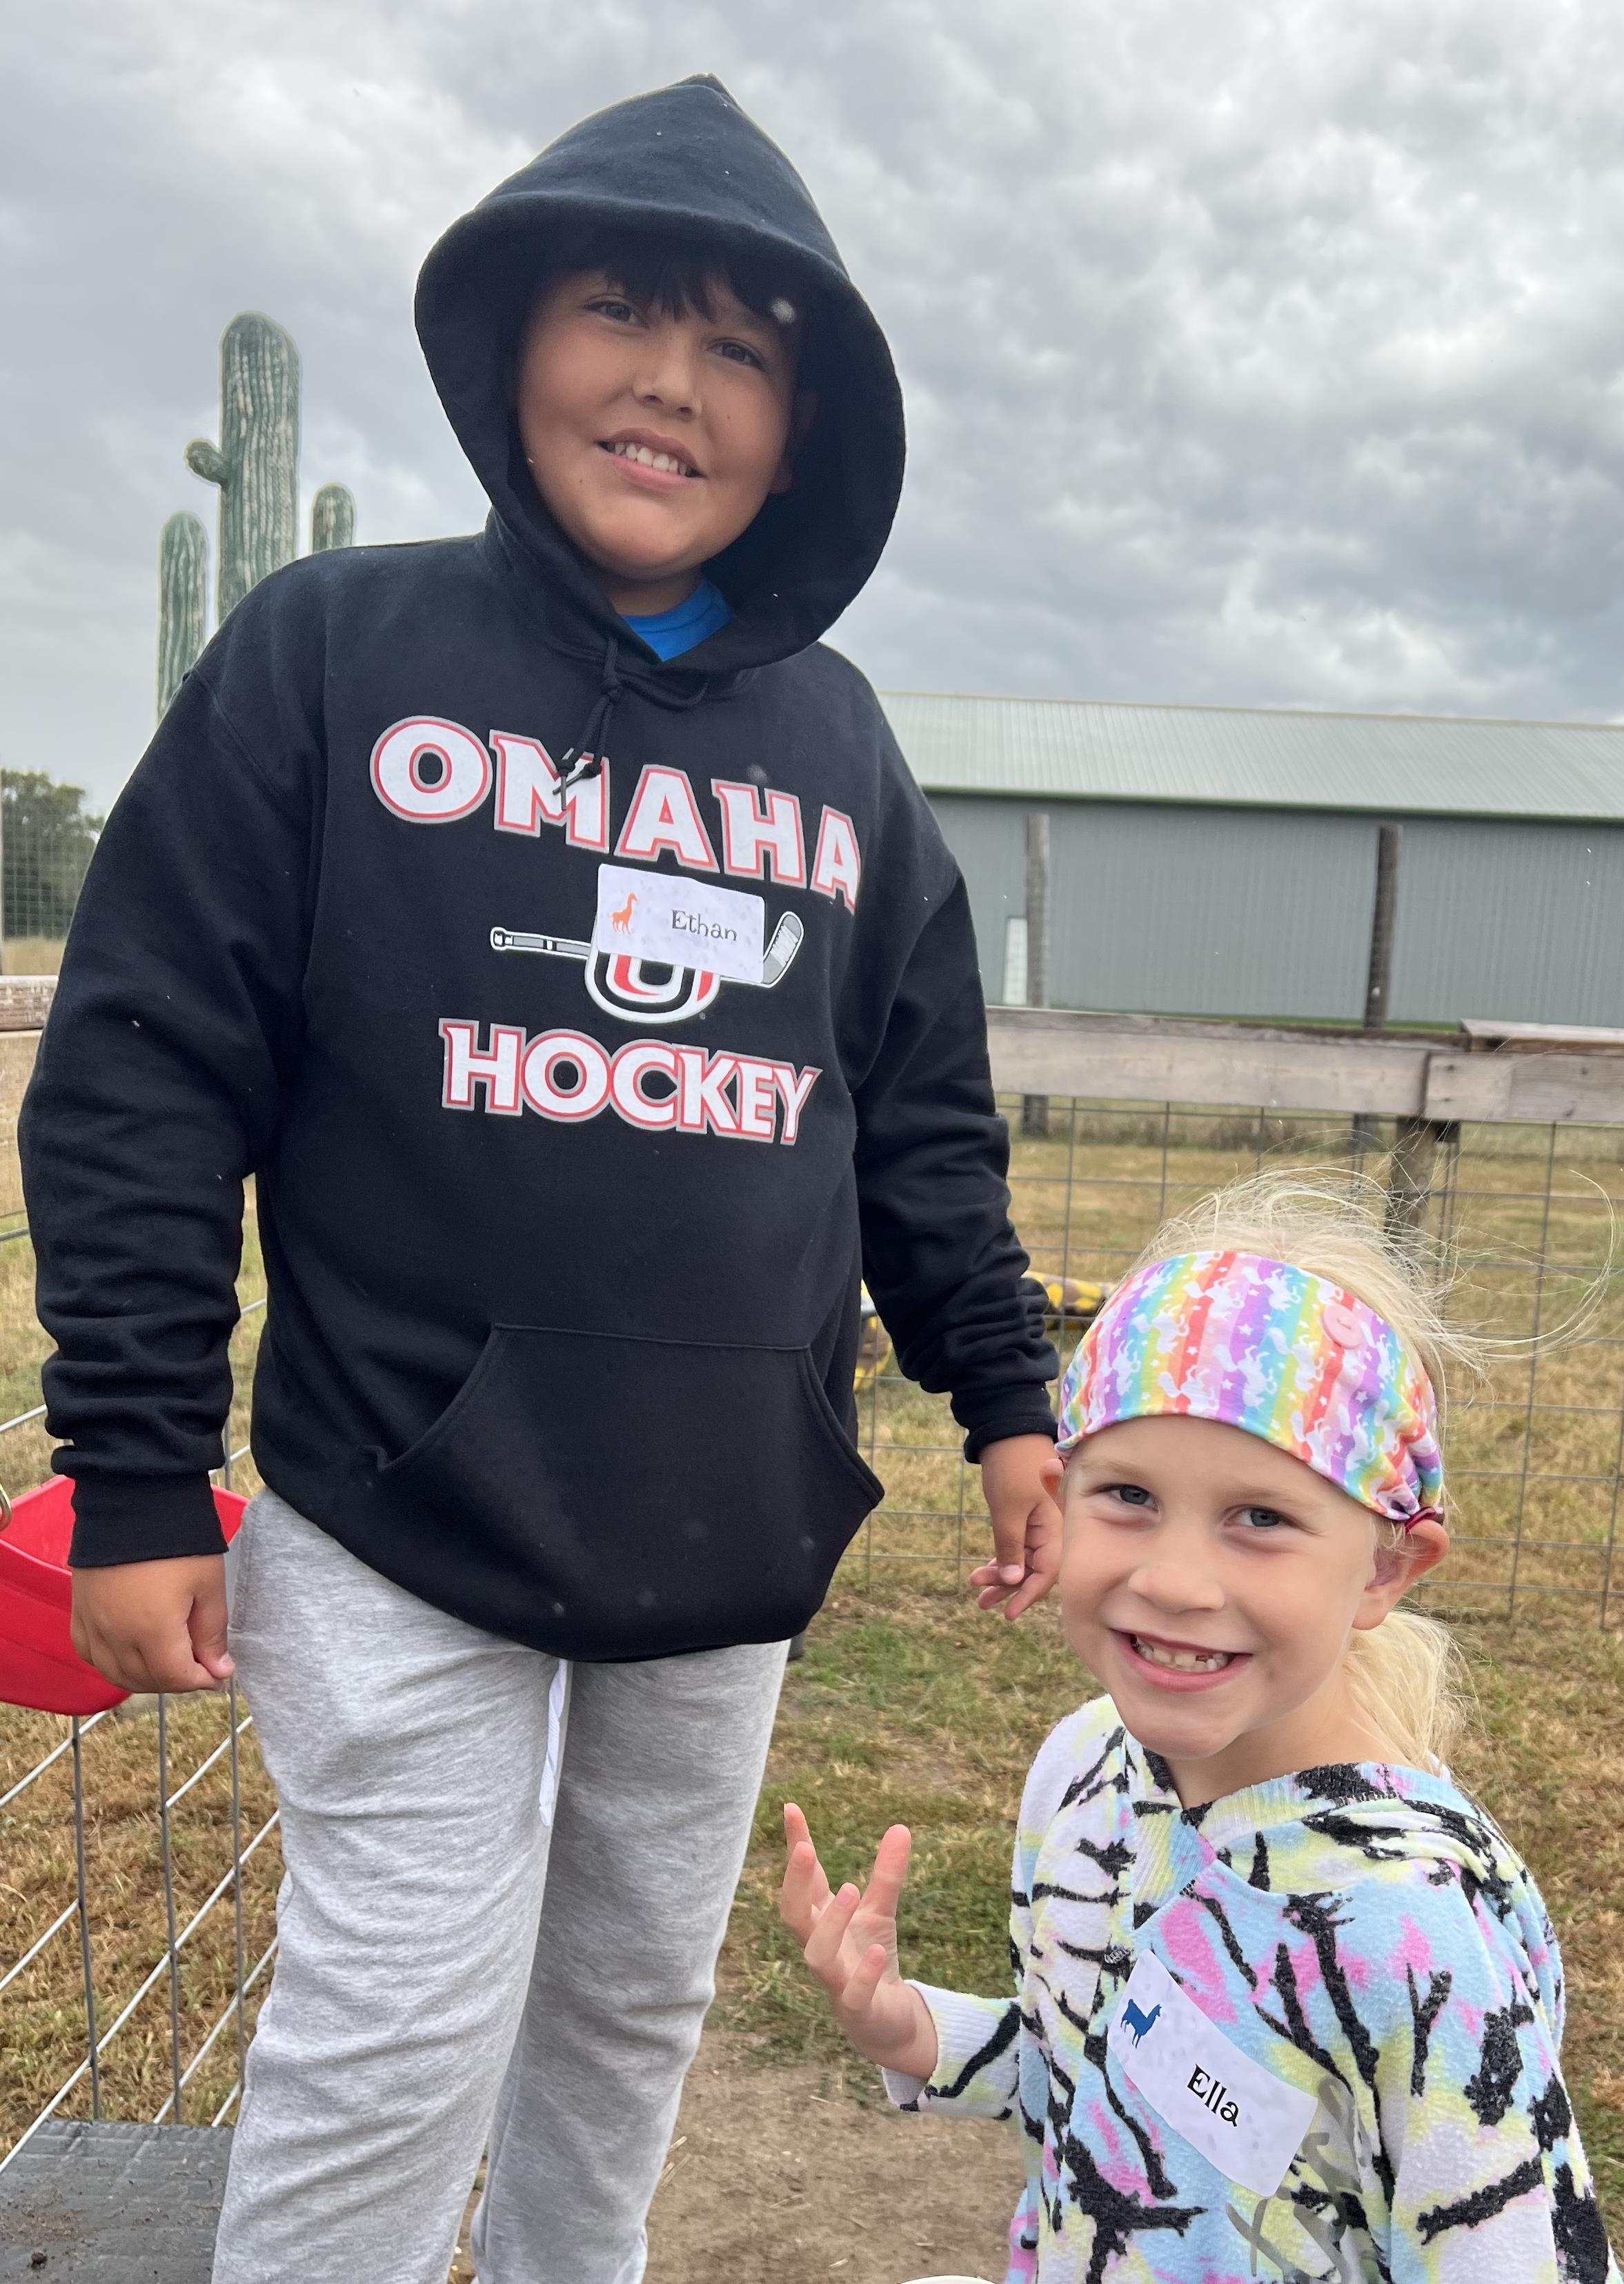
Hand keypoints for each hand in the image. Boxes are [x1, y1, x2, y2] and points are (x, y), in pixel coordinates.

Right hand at [71, 1555, 234, 1693]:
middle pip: (146, 1680)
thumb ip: (212, 1632)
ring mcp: (92, 1625)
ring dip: (144, 1678)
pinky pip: (89, 1654)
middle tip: (199, 1667)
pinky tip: (128, 1655)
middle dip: (176, 1681)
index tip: (219, 1672)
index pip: (175, 1677)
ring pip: (114, 1674)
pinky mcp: (79, 1611)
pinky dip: (109, 1663)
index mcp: (152, 1631)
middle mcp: (116, 1635)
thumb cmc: (178, 1540)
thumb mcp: (208, 1584)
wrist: (133, 1500)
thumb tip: (219, 1672)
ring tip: (169, 1664)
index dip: (201, 1680)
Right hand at [779, 1803, 938, 2079]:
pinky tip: (877, 1952)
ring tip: (851, 1890)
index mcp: (821, 1920)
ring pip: (816, 1955)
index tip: (791, 1808)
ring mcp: (835, 1979)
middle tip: (804, 1850)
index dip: (796, 1846)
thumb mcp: (881, 1912)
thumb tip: (901, 1827)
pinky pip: (853, 1993)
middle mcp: (820, 1946)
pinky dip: (862, 1974)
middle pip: (793, 1915)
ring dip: (830, 1924)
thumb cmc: (871, 1959)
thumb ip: (887, 1874)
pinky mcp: (857, 2008)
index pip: (804, 1880)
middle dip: (794, 1883)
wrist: (887, 2021)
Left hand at [969, 1434, 1063, 1617]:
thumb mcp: (1008, 1510)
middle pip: (1033, 1569)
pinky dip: (1003, 1558)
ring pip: (1024, 1559)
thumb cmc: (1010, 1468)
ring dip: (1002, 1575)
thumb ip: (1011, 1547)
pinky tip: (986, 1570)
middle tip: (981, 1601)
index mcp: (1056, 1529)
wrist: (1007, 1431)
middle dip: (1008, 1587)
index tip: (1007, 1614)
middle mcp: (1053, 1530)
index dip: (1027, 1596)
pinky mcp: (1027, 1517)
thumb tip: (1013, 1581)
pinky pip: (1019, 1545)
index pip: (1046, 1573)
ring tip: (976, 1589)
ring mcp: (1040, 1524)